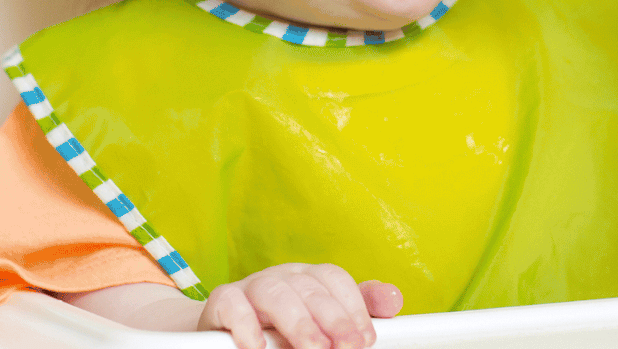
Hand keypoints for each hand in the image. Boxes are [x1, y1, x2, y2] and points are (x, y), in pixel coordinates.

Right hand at [197, 263, 402, 348]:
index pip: (335, 279)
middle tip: (347, 347)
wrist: (226, 329)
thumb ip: (356, 309)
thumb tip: (394, 300)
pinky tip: (257, 346)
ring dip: (297, 323)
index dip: (353, 307)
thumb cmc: (281, 327)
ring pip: (275, 293)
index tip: (365, 338)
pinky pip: (233, 305)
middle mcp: (283, 275)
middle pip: (311, 288)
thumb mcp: (322, 318)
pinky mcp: (222, 301)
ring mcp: (251, 286)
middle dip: (333, 319)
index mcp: (309, 276)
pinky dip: (246, 325)